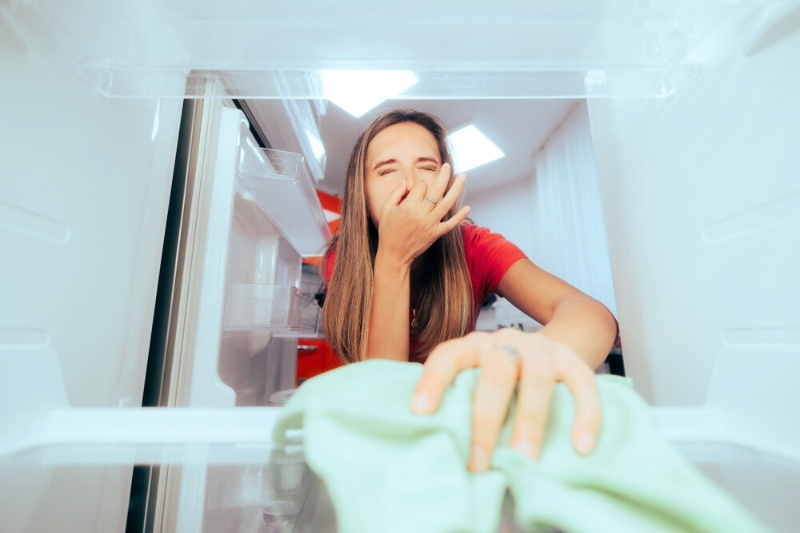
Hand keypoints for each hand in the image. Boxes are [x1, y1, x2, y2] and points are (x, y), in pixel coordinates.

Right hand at [377, 163, 470, 264]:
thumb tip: (407, 181)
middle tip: (448, 166)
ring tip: (463, 177)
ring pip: (447, 203)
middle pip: (437, 190)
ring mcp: (431, 224)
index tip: (413, 187)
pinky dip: (460, 216)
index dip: (418, 184)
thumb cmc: (388, 231)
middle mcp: (422, 214)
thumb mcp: (387, 209)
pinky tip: (468, 207)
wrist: (394, 255)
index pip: (420, 186)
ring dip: (456, 189)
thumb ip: (396, 193)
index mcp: (409, 206)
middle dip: (444, 175)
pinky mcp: (436, 234)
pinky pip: (450, 224)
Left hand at [409, 328, 600, 471]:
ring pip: (538, 376)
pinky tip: (581, 447)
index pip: (449, 356)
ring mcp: (543, 349)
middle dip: (486, 419)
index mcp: (476, 346)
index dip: (432, 381)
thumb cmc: (506, 379)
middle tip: (478, 462)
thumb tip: (438, 448)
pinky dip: (585, 416)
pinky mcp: (574, 361)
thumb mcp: (479, 380)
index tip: (419, 413)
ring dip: (530, 420)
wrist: (554, 349)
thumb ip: (462, 401)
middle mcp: (507, 341)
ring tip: (524, 459)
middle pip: (496, 372)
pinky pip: (584, 385)